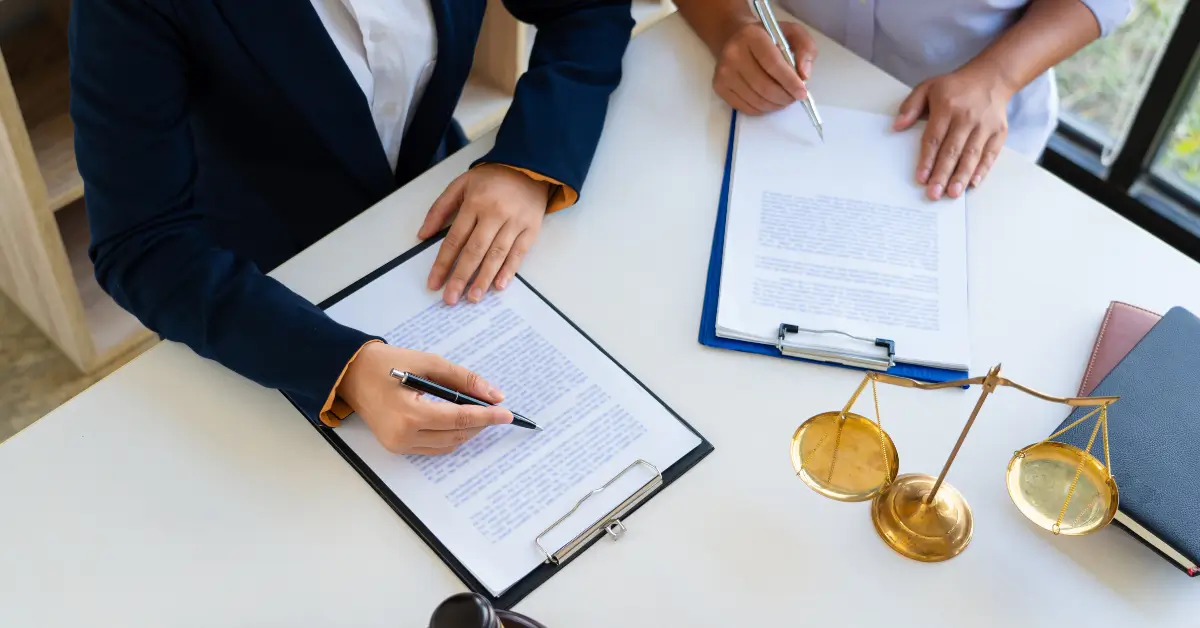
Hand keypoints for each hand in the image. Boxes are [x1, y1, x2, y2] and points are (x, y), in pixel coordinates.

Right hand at [338, 343, 512, 454]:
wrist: (350, 373)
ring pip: (447, 445)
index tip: (507, 414)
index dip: (487, 416)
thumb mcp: (428, 363)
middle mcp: (403, 435)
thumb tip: (493, 394)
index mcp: (410, 414)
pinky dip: (451, 436)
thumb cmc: (387, 363)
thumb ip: (462, 379)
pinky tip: (459, 421)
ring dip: (467, 431)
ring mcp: (399, 445)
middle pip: (456, 435)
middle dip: (480, 423)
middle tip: (496, 409)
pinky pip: (433, 447)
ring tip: (480, 414)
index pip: (460, 419)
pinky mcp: (396, 447)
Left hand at [419, 164, 549, 304]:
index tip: (435, 282)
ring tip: (473, 298)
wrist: (530, 167)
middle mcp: (495, 213)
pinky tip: (499, 285)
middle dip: (461, 277)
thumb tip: (424, 234)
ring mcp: (515, 222)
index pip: (455, 239)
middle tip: (451, 298)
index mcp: (475, 202)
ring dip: (483, 278)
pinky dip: (509, 271)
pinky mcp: (531, 229)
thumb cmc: (492, 178)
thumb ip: (440, 208)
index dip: (443, 263)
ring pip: (496, 255)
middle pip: (475, 250)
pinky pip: (519, 253)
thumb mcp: (461, 184)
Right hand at [712, 21, 817, 114]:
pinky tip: (770, 101)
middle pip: (764, 86)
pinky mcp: (719, 87)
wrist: (735, 37)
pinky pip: (746, 108)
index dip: (789, 82)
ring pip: (756, 100)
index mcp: (752, 36)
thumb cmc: (767, 37)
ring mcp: (723, 73)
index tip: (802, 93)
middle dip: (785, 97)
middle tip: (794, 98)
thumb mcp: (792, 33)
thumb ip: (805, 49)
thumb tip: (804, 75)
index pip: (772, 64)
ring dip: (775, 105)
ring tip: (784, 98)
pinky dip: (762, 109)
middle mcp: (733, 54)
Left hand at [894, 65, 1013, 199]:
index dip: (927, 160)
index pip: (934, 138)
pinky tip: (973, 183)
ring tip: (953, 194)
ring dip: (961, 176)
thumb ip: (911, 106)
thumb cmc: (955, 86)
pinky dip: (983, 169)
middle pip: (952, 150)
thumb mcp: (927, 87)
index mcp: (947, 107)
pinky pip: (990, 154)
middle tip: (934, 193)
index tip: (921, 178)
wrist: (991, 77)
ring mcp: (984, 126)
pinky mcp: (999, 132)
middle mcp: (967, 118)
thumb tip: (897, 126)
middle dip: (943, 174)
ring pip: (971, 155)